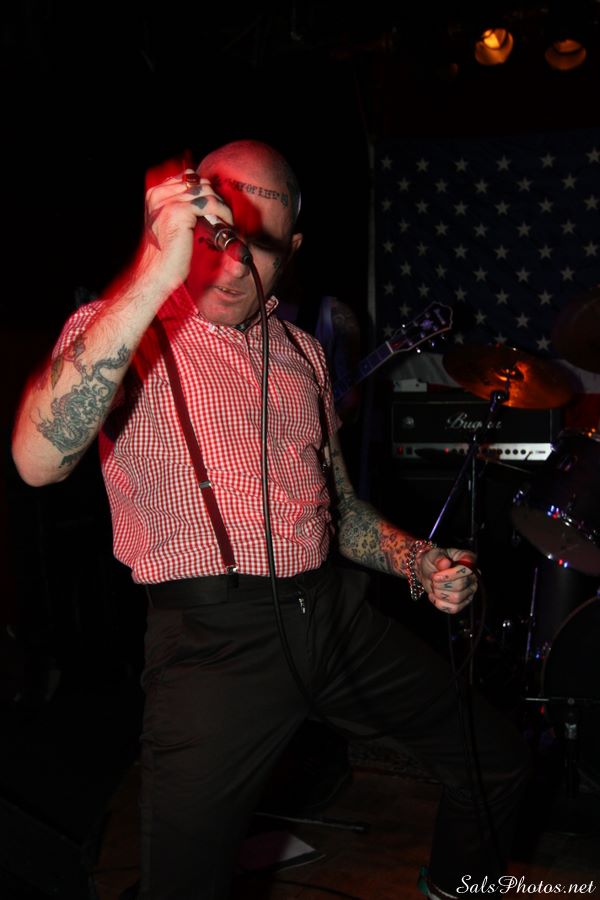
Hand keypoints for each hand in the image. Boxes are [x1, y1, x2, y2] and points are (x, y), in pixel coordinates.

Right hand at [140, 166, 233, 292]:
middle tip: (224, 217)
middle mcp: (159, 195)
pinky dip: (223, 213)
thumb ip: (180, 205)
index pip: (188, 177)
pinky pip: (210, 203)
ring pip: (207, 191)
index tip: (216, 208)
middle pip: (199, 183)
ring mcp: (167, 203)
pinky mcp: (179, 212)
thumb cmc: (168, 252)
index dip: (206, 191)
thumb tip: (202, 191)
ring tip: (226, 222)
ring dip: (222, 207)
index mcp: (155, 194)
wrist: (160, 272)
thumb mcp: (171, 223)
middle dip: (215, 198)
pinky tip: (226, 224)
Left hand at [416, 547, 477, 614]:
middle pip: (460, 586)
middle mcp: (473, 576)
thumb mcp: (432, 555)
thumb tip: (445, 563)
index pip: (466, 570)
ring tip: (434, 586)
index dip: (450, 575)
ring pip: (456, 599)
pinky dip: (440, 603)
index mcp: (468, 560)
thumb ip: (438, 558)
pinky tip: (434, 595)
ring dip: (440, 593)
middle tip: (433, 580)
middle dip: (441, 584)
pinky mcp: (463, 602)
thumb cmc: (433, 561)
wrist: (429, 572)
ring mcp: (469, 590)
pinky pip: (453, 609)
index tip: (436, 575)